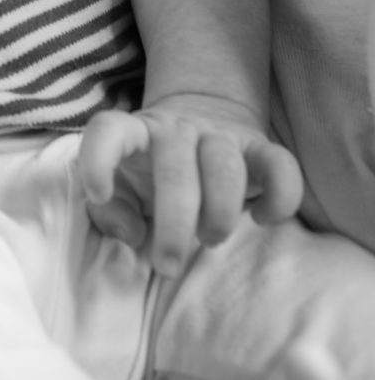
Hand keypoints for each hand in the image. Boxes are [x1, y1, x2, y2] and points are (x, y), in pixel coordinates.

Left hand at [78, 95, 302, 274]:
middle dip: (173, 225)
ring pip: (225, 167)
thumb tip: (131, 233)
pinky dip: (279, 198)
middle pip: (176, 169)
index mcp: (137, 132)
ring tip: (210, 238)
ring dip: (219, 214)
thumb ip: (110, 211)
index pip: (109, 130)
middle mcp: (177, 128)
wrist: (202, 115)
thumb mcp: (122, 184)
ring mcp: (220, 135)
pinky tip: (263, 219)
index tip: (97, 195)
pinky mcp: (260, 147)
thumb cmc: (152, 167)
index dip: (98, 159)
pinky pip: (281, 165)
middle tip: (168, 265)